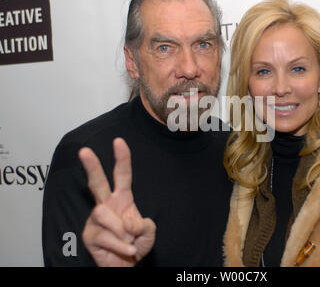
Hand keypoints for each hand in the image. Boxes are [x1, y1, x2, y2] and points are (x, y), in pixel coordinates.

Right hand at [79, 138, 155, 266]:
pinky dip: (121, 246)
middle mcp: (107, 205)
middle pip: (98, 183)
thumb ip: (144, 225)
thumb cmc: (135, 244)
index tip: (119, 141)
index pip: (122, 175)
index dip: (122, 158)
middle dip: (92, 166)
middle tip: (84, 150)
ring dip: (121, 230)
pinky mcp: (89, 235)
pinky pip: (105, 236)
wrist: (125, 265)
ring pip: (103, 214)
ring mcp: (96, 220)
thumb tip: (128, 223)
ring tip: (129, 241)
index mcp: (123, 199)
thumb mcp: (148, 232)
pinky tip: (127, 250)